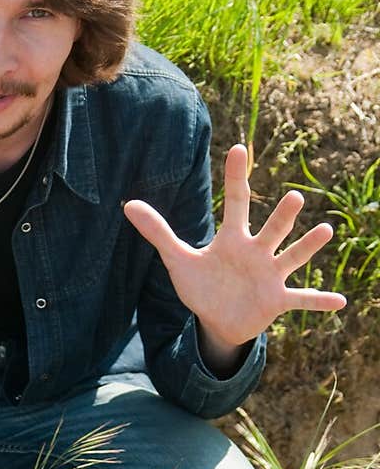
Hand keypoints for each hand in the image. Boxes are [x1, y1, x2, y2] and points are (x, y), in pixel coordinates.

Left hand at [123, 144, 346, 349]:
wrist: (217, 320)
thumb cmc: (202, 285)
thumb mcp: (177, 260)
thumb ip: (158, 232)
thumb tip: (128, 205)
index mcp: (233, 239)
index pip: (236, 201)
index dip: (234, 176)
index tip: (237, 148)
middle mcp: (256, 251)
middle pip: (271, 228)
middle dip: (282, 215)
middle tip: (294, 197)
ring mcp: (270, 274)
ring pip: (291, 256)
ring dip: (308, 246)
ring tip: (325, 231)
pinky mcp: (277, 300)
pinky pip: (302, 299)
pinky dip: (319, 301)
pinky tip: (340, 302)